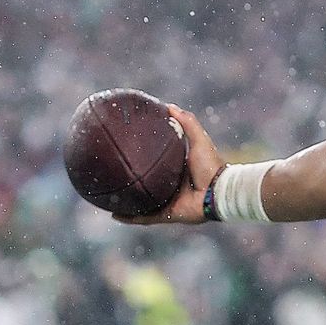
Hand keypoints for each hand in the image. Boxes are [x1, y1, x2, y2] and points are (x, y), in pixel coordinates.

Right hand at [115, 104, 225, 223]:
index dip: (143, 158)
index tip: (127, 150)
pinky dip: (130, 218)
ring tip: (106, 198)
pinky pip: (144, 218)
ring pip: (142, 203)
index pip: (157, 163)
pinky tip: (114, 215)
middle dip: (131, 181)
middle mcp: (172, 186)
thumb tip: (169, 106)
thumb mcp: (199, 139)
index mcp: (178, 170)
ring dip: (126, 202)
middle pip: (147, 183)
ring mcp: (169, 202)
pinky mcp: (168, 215)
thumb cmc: (211, 165)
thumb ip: (187, 122)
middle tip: (112, 174)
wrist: (219, 192)